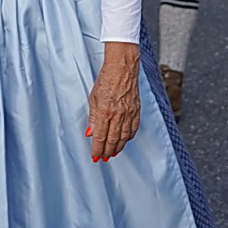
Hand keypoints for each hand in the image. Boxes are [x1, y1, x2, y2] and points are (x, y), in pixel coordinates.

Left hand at [86, 42, 141, 161]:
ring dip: (118, 147)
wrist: (122, 69)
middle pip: (112, 140)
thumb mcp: (93, 98)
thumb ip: (93, 117)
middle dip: (107, 151)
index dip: (97, 149)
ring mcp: (129, 113)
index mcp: (104, 111)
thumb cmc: (106, 80)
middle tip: (103, 158)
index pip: (100, 137)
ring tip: (113, 153)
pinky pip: (133, 129)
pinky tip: (124, 141)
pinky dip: (128, 137)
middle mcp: (118, 115)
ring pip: (124, 137)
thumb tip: (90, 133)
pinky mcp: (136, 110)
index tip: (95, 157)